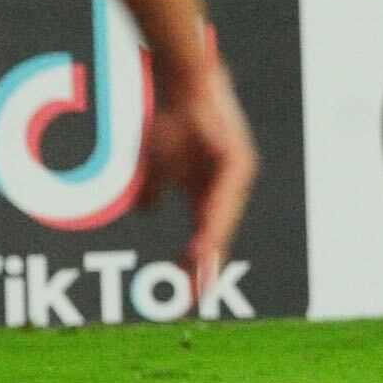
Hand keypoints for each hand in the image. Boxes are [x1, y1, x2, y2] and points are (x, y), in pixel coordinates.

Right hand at [143, 46, 257, 296]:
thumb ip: (153, 192)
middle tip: (195, 300)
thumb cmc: (171, 120)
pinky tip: (203, 246)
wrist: (181, 83)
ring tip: (199, 281)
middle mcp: (228, 189)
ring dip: (209, 254)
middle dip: (205, 270)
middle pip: (219, 237)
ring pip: (223, 224)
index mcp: (210, 193)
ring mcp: (236, 176)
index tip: (187, 294)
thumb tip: (145, 213)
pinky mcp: (238, 162)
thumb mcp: (155, 166)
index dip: (196, 265)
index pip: (206, 237)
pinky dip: (212, 225)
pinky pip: (223, 201)